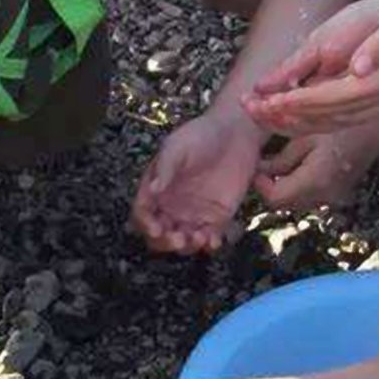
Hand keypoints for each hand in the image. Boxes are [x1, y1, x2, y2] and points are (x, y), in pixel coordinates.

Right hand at [130, 112, 262, 254]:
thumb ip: (166, 167)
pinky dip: (209, 244)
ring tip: (199, 237)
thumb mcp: (179, 146)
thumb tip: (153, 189)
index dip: (146, 224)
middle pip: (159, 235)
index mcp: (157, 188)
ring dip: (187, 246)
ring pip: (183, 241)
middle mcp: (171, 205)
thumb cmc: (201, 134)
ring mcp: (194, 213)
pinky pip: (209, 238)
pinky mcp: (217, 217)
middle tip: (178, 238)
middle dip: (165, 242)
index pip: (143, 213)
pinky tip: (214, 241)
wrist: (236, 131)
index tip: (156, 229)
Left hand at [245, 0, 378, 134]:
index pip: (334, 98)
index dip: (298, 102)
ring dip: (302, 118)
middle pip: (332, 115)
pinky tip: (305, 109)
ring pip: (339, 119)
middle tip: (253, 112)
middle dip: (290, 116)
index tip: (267, 103)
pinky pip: (349, 111)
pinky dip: (322, 115)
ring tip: (269, 114)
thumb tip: (359, 68)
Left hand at [252, 130, 378, 211]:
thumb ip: (281, 156)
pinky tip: (300, 166)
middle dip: (270, 187)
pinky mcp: (337, 195)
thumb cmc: (340, 124)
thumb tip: (260, 169)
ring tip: (281, 163)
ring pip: (296, 203)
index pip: (275, 198)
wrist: (378, 128)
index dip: (260, 185)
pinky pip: (309, 198)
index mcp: (314, 180)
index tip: (257, 166)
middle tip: (264, 165)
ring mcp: (332, 198)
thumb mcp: (306, 134)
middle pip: (284, 204)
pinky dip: (298, 187)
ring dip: (284, 188)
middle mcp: (323, 196)